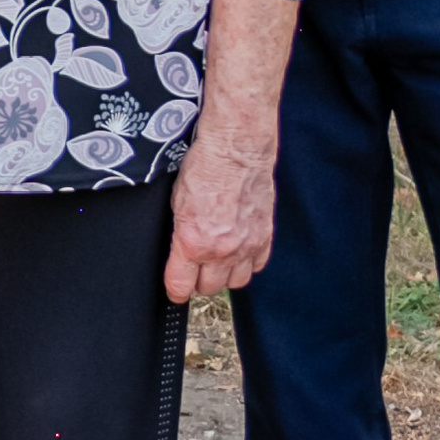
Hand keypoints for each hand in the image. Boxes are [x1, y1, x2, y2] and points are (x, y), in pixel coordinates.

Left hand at [164, 134, 274, 304]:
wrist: (237, 149)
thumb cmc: (204, 168)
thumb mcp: (176, 202)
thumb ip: (178, 234)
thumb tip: (177, 251)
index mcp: (193, 242)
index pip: (180, 286)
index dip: (175, 291)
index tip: (175, 290)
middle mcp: (221, 251)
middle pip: (208, 288)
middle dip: (198, 280)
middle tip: (195, 267)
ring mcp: (246, 246)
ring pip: (235, 283)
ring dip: (224, 275)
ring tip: (217, 260)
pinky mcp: (264, 237)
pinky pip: (256, 266)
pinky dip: (247, 263)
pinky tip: (239, 250)